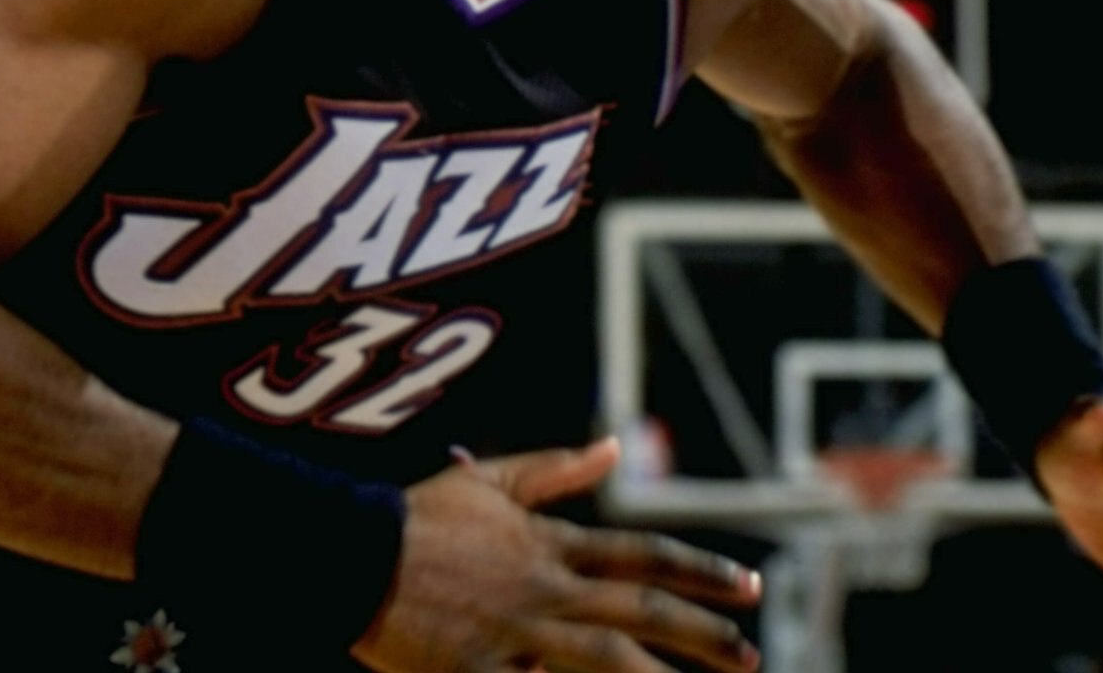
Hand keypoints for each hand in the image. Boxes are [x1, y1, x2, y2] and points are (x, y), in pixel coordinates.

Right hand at [354, 439, 760, 672]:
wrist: (351, 552)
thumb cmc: (417, 518)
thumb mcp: (489, 480)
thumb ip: (555, 468)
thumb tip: (615, 449)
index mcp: (549, 544)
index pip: (642, 554)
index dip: (701, 571)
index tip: (750, 589)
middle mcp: (544, 589)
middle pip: (637, 610)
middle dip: (701, 635)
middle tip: (751, 658)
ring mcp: (515, 633)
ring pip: (603, 657)